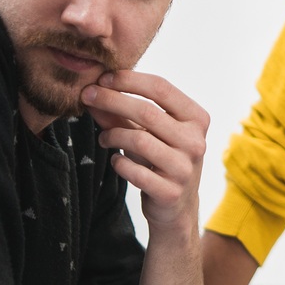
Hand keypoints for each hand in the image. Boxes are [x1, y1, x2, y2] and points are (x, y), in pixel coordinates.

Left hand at [81, 71, 209, 233]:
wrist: (177, 207)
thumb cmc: (161, 160)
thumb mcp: (147, 133)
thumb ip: (122, 114)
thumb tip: (92, 93)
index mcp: (196, 119)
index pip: (161, 88)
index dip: (129, 80)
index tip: (103, 78)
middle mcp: (196, 141)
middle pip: (147, 111)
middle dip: (112, 100)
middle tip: (88, 97)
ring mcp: (185, 168)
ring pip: (139, 140)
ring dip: (112, 134)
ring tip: (102, 138)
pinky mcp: (170, 192)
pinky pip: (133, 170)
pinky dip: (118, 162)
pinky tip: (116, 160)